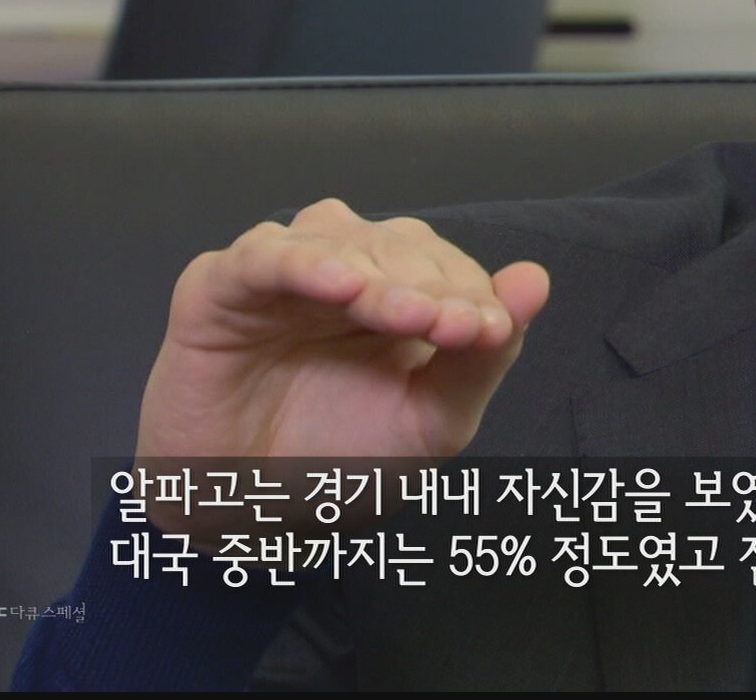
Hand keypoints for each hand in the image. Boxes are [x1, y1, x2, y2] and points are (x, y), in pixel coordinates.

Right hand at [136, 198, 548, 467]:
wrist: (255, 519)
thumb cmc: (344, 464)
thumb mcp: (431, 421)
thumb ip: (484, 355)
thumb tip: (535, 278)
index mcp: (401, 293)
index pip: (449, 268)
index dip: (472, 293)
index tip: (490, 331)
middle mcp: (345, 269)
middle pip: (399, 245)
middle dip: (432, 285)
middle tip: (452, 327)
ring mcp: (283, 273)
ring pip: (336, 236)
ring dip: (378, 270)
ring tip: (406, 313)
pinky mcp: (220, 289)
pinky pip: (261, 259)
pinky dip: (303, 263)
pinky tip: (342, 286)